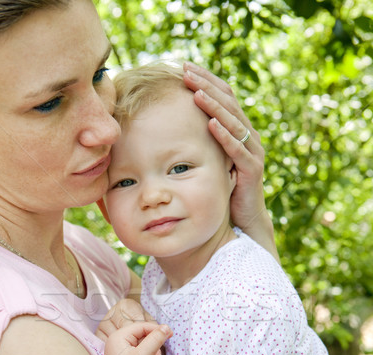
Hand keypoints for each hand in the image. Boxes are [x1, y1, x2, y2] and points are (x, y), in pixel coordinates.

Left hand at [103, 322, 172, 354]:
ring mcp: (120, 351)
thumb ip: (156, 339)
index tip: (170, 334)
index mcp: (118, 337)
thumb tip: (166, 327)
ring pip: (144, 345)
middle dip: (156, 348)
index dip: (156, 329)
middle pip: (143, 337)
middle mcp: (117, 341)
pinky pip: (141, 353)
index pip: (141, 327)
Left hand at [182, 63, 267, 235]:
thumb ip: (200, 140)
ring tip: (196, 92)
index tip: (184, 67)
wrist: (245, 219)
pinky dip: (224, 135)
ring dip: (214, 105)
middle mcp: (249, 135)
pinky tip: (211, 123)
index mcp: (238, 129)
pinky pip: (237, 148)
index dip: (206, 80)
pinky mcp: (252, 169)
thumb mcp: (211, 159)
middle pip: (228, 102)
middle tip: (186, 72)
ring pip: (233, 121)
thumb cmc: (224, 189)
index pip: (223, 96)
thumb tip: (171, 123)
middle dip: (206, 85)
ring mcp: (253, 151)